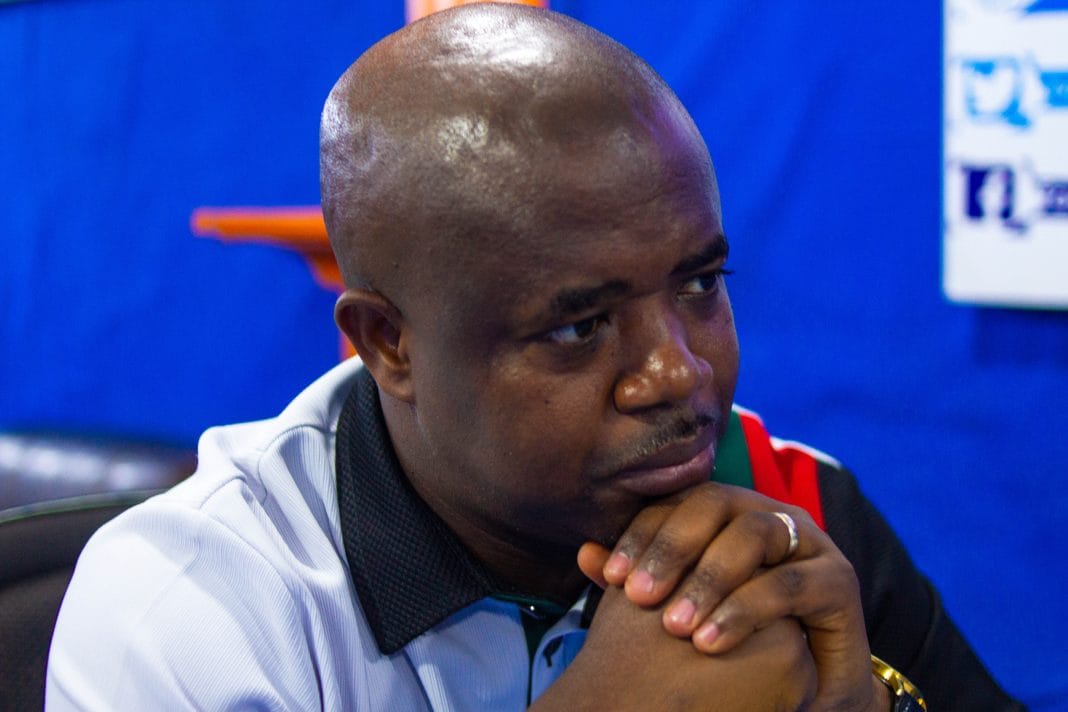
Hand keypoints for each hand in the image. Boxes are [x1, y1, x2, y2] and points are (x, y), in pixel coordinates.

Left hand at [577, 482, 878, 711]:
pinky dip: (745, 610)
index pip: (677, 502)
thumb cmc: (733, 638)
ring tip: (674, 626)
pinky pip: (789, 583)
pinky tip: (710, 643)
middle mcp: (767, 513)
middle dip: (671, 549)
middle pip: (714, 505)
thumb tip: (584, 553)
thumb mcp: (680, 607)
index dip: (640, 533)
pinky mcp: (839, 579)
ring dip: (708, 579)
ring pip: (752, 535)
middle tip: (638, 597)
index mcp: (726, 513)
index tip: (609, 574)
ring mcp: (809, 540)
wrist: (805, 686)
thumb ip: (639, 580)